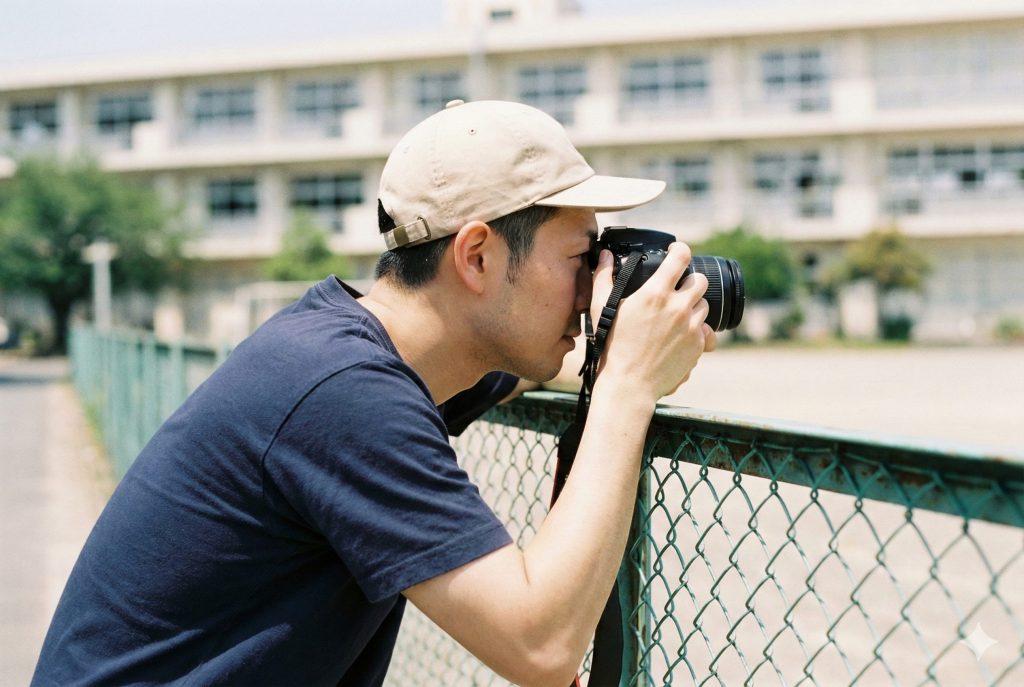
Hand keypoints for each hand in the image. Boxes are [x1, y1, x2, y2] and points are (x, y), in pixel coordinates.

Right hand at [590, 244, 715, 401]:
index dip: (680, 250)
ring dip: (693, 307)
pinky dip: (695, 331)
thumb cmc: (612, 346)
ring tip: (676, 316)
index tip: (676, 252)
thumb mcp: (600, 308)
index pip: (681, 257)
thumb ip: (603, 277)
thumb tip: (606, 256)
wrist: (629, 384)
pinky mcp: (698, 346)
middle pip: (700, 280)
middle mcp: (678, 307)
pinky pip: (705, 332)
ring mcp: (691, 327)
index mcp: (656, 293)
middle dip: (690, 280)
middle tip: (678, 288)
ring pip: (704, 306)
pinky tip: (680, 337)